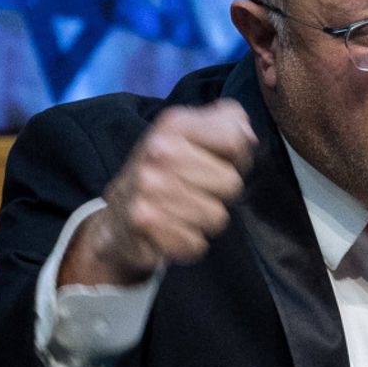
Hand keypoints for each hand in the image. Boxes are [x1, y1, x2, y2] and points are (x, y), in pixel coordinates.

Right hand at [60, 99, 256, 286]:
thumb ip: (230, 123)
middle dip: (219, 194)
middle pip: (231, 184)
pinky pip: (196, 243)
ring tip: (180, 211)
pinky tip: (170, 231)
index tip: (214, 163)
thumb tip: (249, 137)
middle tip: (193, 191)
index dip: (236, 158)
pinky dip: (187, 242)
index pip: (236, 142)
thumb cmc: (167, 173)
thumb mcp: (194, 135)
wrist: (119, 218)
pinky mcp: (144, 222)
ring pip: (217, 217)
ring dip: (204, 220)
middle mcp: (157, 150)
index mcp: (174, 123)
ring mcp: (148, 187)